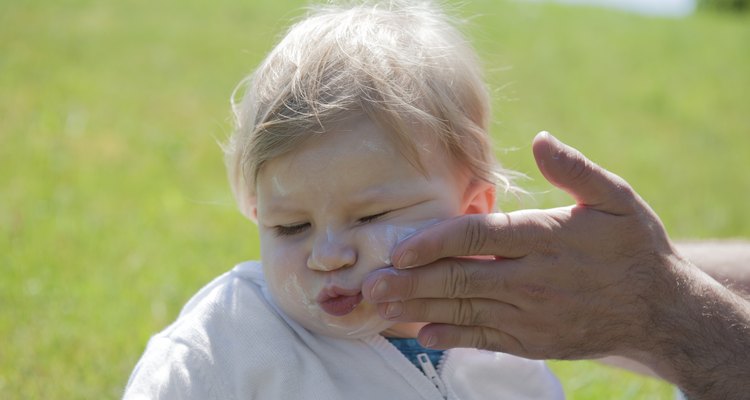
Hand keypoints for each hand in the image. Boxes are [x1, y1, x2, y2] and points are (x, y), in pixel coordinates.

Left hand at [363, 132, 685, 361]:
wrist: (662, 311)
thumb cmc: (634, 247)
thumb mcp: (618, 199)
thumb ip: (577, 170)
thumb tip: (541, 140)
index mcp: (548, 238)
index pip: (479, 237)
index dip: (436, 242)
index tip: (400, 248)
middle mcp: (535, 279)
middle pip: (461, 278)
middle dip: (411, 282)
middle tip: (370, 284)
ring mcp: (533, 315)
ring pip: (466, 311)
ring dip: (420, 309)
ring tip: (381, 308)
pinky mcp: (535, 341)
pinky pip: (486, 340)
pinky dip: (453, 337)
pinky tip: (423, 335)